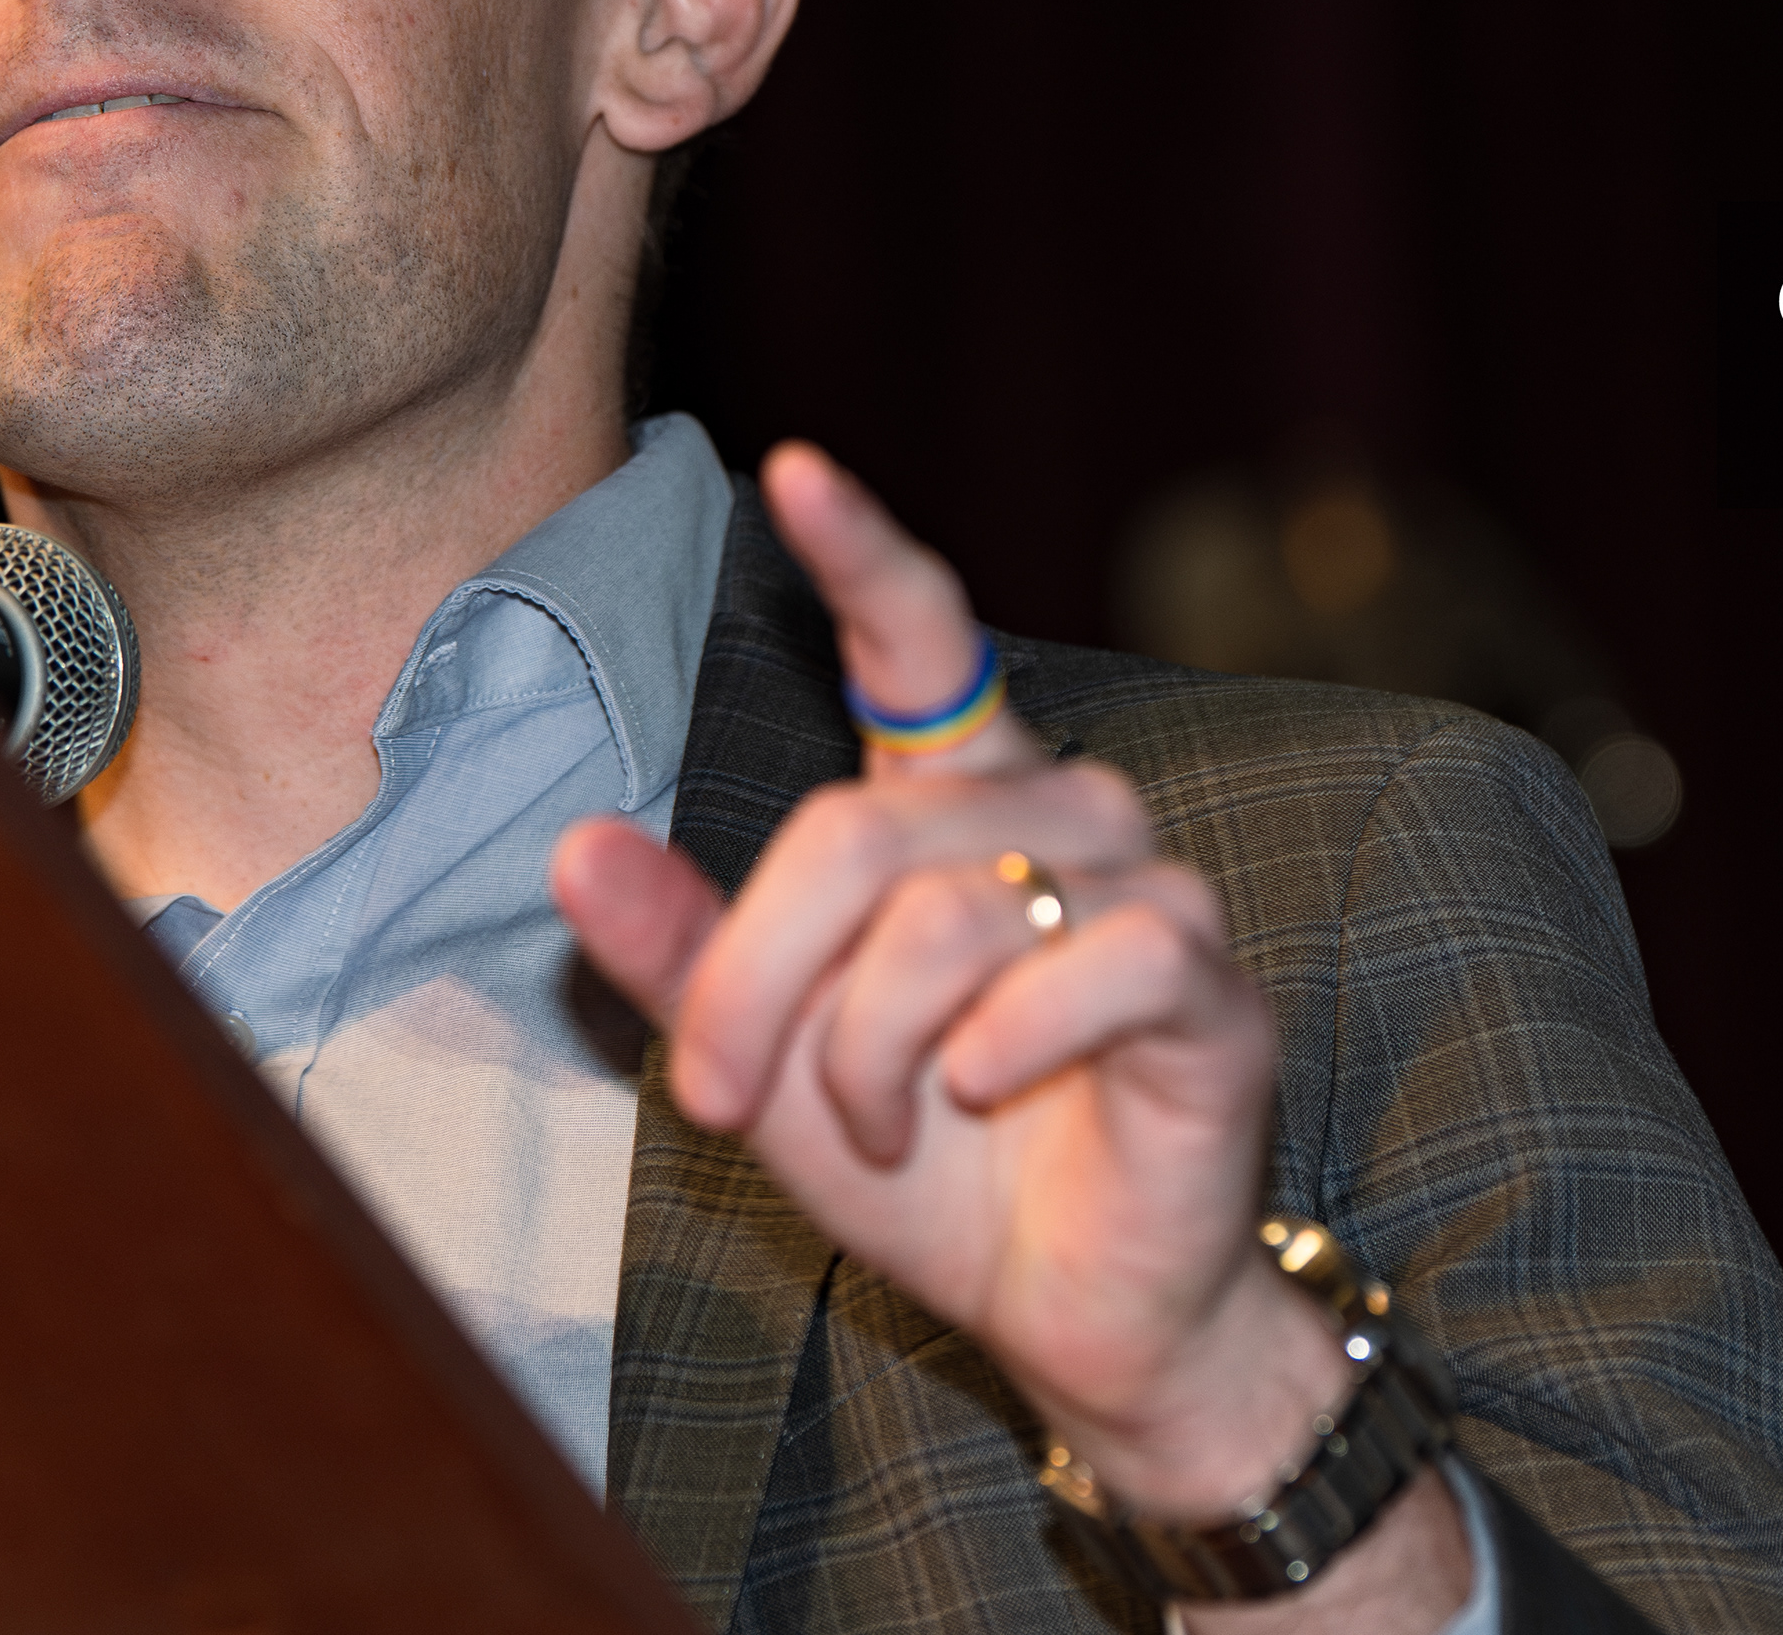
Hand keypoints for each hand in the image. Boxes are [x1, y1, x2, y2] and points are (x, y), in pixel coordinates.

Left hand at [550, 442, 1348, 1516]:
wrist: (1066, 1314)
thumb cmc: (929, 1168)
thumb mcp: (770, 1064)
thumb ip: (682, 958)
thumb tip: (573, 846)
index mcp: (951, 804)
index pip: (916, 641)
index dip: (865, 553)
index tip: (795, 467)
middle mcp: (1055, 811)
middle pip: (856, 834)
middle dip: (763, 985)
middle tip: (730, 1098)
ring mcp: (1148, 888)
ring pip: (954, 911)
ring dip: (871, 1049)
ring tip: (881, 1124)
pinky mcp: (1210, 984)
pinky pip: (1095, 962)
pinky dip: (1010, 1045)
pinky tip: (986, 1096)